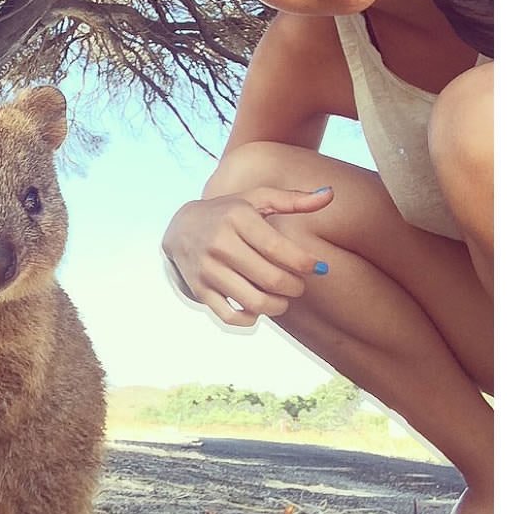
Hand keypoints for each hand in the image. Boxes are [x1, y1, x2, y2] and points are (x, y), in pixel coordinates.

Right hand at [165, 153, 325, 323]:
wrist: (181, 228)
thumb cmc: (230, 212)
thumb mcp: (257, 199)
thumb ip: (294, 200)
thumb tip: (331, 194)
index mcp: (237, 217)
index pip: (277, 247)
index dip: (303, 262)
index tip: (318, 268)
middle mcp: (220, 243)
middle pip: (270, 279)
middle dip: (294, 287)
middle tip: (299, 285)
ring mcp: (208, 269)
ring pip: (253, 302)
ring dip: (278, 306)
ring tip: (284, 299)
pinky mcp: (200, 290)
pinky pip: (231, 317)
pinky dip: (251, 319)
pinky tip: (259, 309)